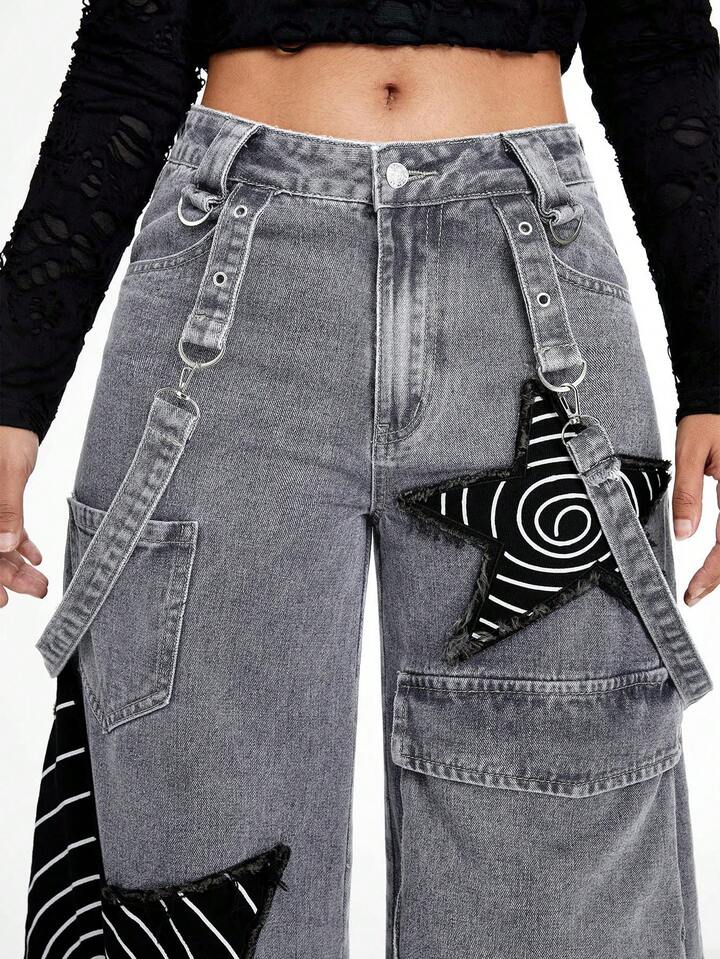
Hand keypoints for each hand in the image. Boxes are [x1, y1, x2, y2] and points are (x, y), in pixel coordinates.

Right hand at [0, 425, 47, 606]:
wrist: (10, 403)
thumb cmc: (4, 431)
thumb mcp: (7, 471)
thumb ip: (5, 509)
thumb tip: (2, 546)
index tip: (1, 601)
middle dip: (5, 575)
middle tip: (34, 591)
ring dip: (16, 565)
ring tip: (41, 582)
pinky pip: (1, 528)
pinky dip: (18, 543)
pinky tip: (35, 556)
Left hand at [673, 413, 719, 605]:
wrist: (718, 395)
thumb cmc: (707, 418)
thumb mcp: (689, 452)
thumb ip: (687, 493)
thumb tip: (684, 534)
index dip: (712, 573)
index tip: (693, 592)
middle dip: (719, 575)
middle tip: (695, 595)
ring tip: (703, 582)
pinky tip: (715, 558)